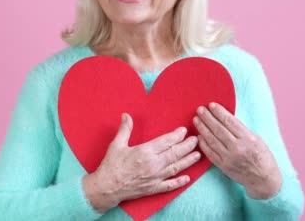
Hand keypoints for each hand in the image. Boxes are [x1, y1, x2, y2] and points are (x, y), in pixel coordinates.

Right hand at [83, 113, 200, 211]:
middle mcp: (153, 165)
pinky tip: (187, 178)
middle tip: (196, 140)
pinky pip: (169, 185)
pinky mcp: (153, 188)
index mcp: (145, 152)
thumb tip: (126, 115)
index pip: (166, 142)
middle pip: (175, 154)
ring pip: (176, 168)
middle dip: (187, 146)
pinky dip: (179, 182)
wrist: (106, 187)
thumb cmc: (111, 166)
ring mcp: (155, 178)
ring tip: (198, 155)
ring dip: (188, 161)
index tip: (184, 130)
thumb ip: (125, 129)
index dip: (176, 136)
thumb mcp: (116, 144)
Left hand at [193, 102, 281, 198]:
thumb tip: (225, 119)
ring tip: (196, 119)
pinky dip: (204, 144)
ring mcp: (229, 158)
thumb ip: (241, 130)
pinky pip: (210, 153)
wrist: (263, 180)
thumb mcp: (257, 139)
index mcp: (248, 138)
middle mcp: (237, 148)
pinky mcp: (223, 166)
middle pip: (218, 129)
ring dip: (202, 128)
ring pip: (212, 140)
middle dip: (207, 118)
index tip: (211, 105)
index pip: (229, 121)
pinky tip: (198, 136)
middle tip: (200, 109)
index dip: (219, 112)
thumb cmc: (262, 157)